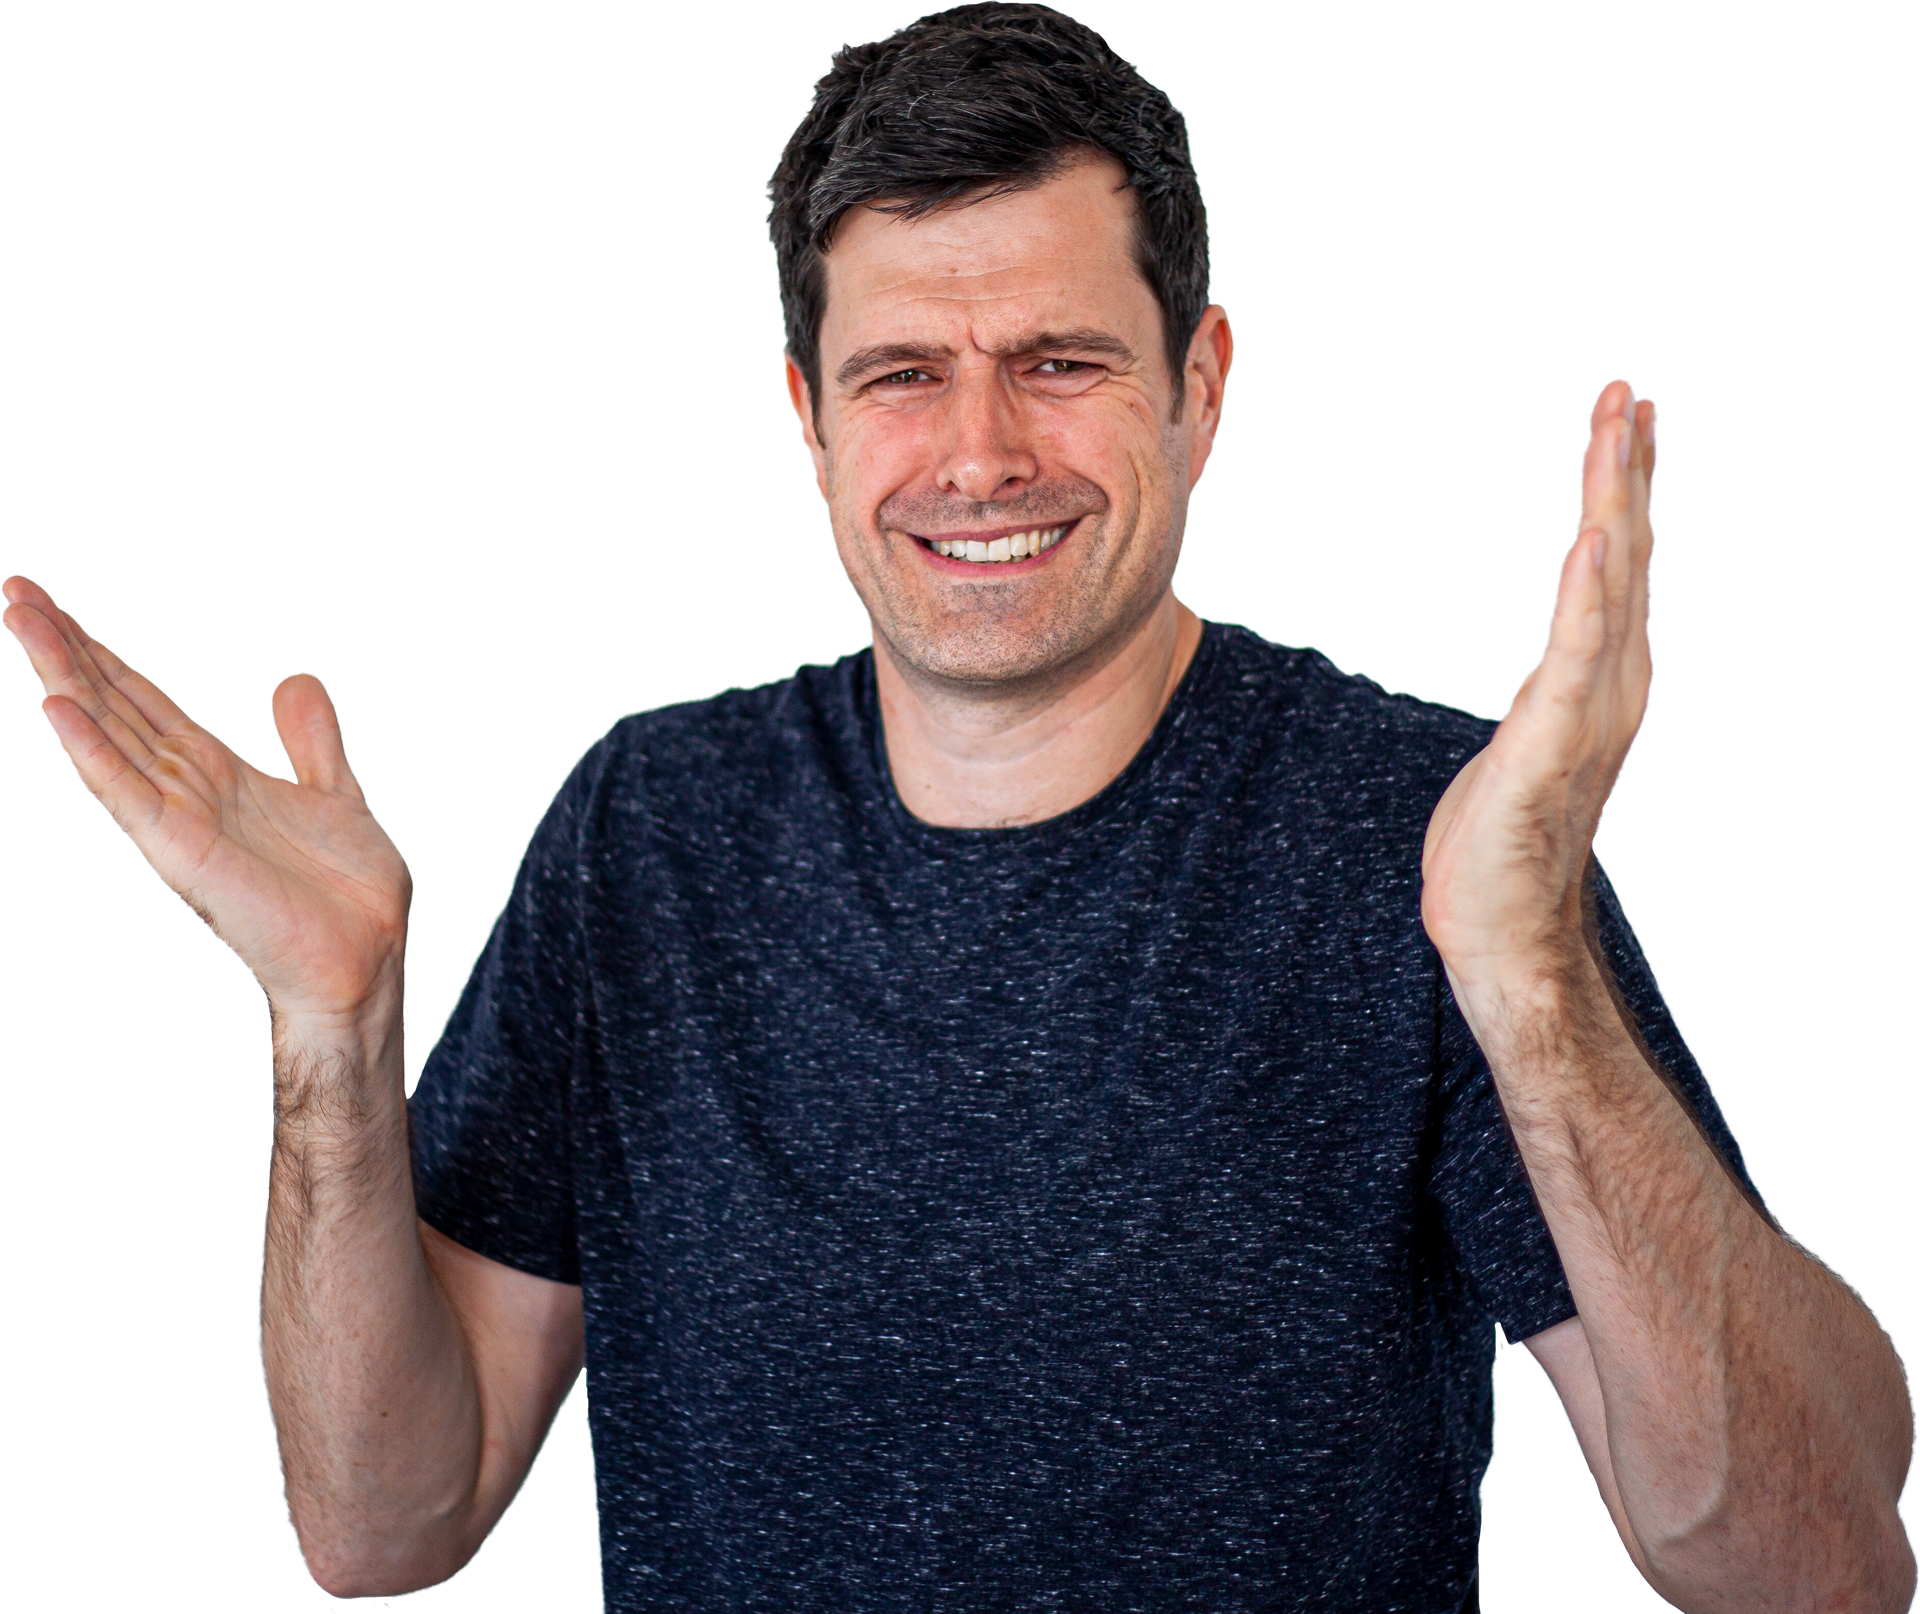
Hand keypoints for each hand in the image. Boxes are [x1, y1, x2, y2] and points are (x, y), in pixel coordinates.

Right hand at [3, 574, 411, 1024]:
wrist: (364, 956)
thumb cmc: (345, 892)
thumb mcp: (334, 789)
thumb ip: (311, 738)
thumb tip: (295, 678)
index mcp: (216, 773)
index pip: (144, 698)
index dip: (103, 651)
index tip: (53, 602)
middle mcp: (186, 790)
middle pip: (112, 703)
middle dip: (65, 647)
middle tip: (13, 590)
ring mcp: (176, 819)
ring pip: (106, 734)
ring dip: (63, 678)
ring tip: (20, 620)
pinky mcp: (180, 851)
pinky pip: (125, 793)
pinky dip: (92, 751)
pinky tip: (56, 706)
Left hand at [1420, 379, 1656, 991]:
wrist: (1507, 928)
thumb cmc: (1506, 837)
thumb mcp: (1533, 735)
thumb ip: (1555, 685)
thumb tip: (1564, 649)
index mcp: (1599, 674)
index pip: (1613, 562)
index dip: (1620, 486)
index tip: (1622, 412)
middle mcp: (1610, 683)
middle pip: (1622, 556)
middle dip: (1623, 472)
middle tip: (1624, 394)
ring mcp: (1588, 711)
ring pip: (1606, 588)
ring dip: (1612, 506)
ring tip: (1617, 433)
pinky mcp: (1553, 744)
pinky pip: (1575, 656)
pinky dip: (1589, 595)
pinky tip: (1593, 539)